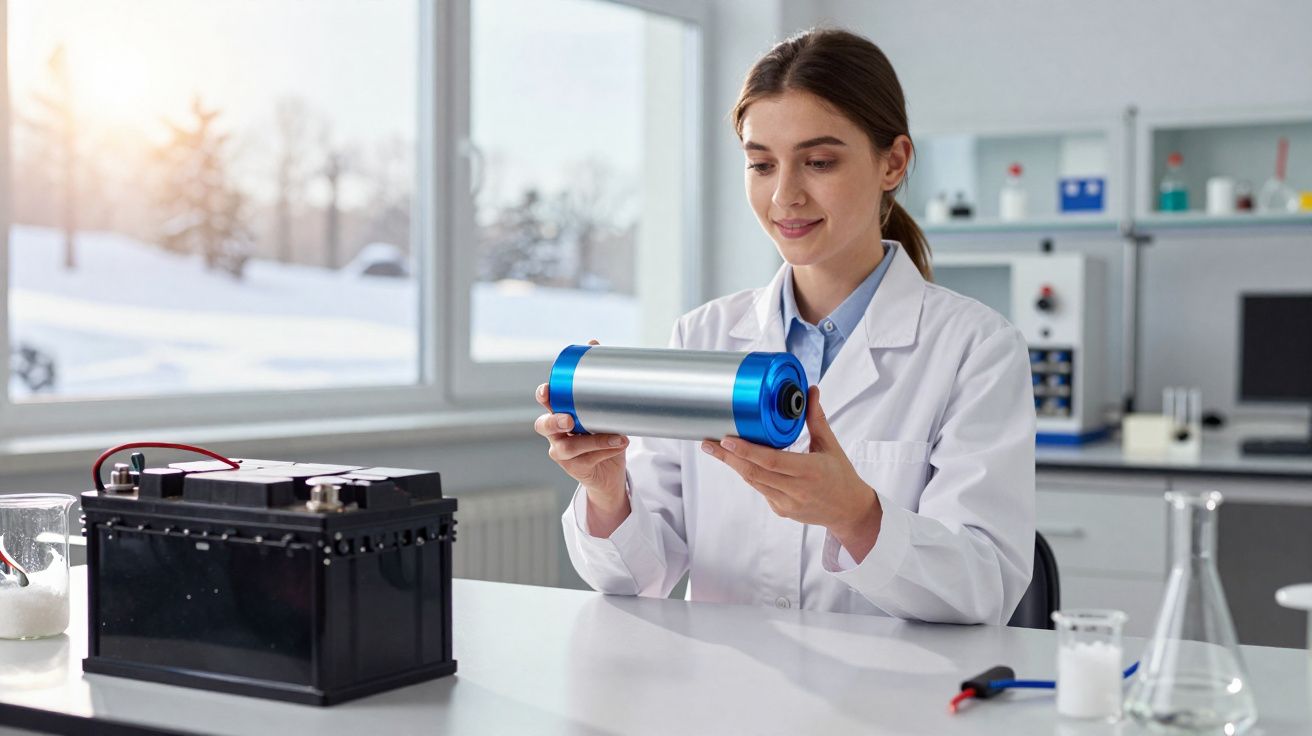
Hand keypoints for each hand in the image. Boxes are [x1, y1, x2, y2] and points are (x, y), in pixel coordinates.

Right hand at [535, 340, 630, 535]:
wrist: (610, 471)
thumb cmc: (603, 432)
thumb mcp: (603, 406)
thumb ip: (597, 379)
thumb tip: (593, 344)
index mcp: (559, 412)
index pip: (545, 402)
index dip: (544, 396)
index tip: (547, 390)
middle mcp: (555, 433)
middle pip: (544, 427)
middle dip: (554, 421)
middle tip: (569, 419)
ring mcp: (563, 454)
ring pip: (567, 447)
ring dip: (593, 441)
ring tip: (617, 435)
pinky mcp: (575, 469)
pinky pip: (587, 460)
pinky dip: (605, 451)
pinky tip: (620, 444)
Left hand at [700, 386, 882, 561]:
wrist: (849, 511)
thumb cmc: (841, 476)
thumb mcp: (830, 445)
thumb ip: (816, 418)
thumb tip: (810, 391)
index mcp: (810, 471)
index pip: (772, 461)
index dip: (746, 451)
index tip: (727, 439)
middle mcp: (796, 490)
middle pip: (754, 473)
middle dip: (728, 457)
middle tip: (708, 442)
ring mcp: (786, 503)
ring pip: (753, 481)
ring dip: (733, 464)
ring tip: (715, 448)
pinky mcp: (780, 510)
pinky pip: (760, 489)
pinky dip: (749, 473)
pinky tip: (738, 461)